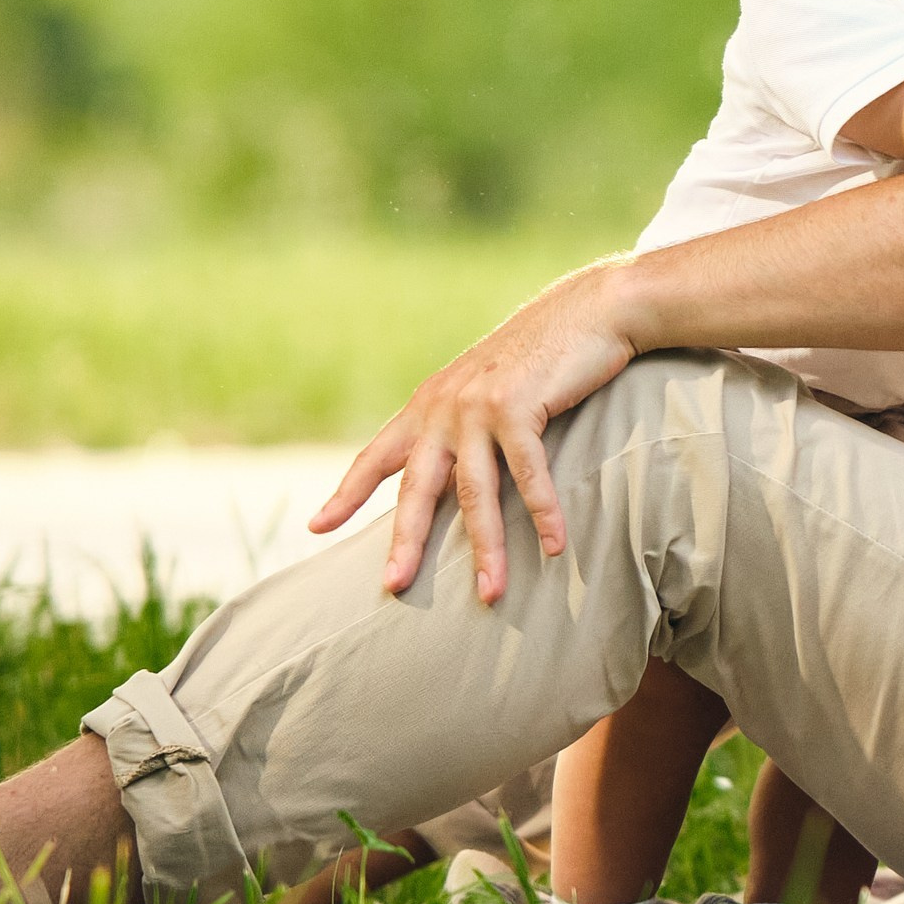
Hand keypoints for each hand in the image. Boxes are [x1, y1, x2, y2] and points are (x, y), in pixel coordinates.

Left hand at [309, 265, 636, 603]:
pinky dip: (543, 513)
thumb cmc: (540, 354)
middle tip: (395, 586)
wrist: (587, 309)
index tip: (317, 526)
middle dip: (406, 541)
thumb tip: (447, 475)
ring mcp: (479, 406)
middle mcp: (445, 406)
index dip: (347, 493)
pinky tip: (554, 547)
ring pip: (475, 492)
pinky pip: (529, 473)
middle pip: (418, 487)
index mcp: (429, 404)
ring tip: (491, 593)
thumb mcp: (484, 386)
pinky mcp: (518, 406)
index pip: (377, 456)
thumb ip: (458, 423)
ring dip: (487, 548)